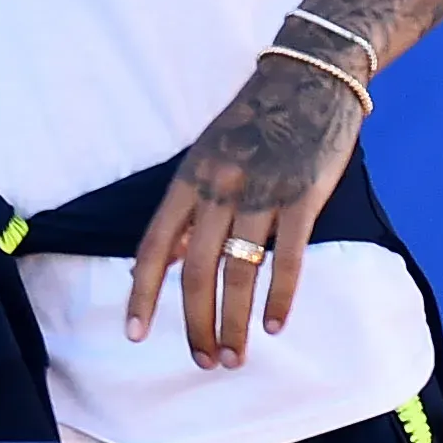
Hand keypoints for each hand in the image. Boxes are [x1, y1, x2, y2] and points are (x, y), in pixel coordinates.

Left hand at [125, 54, 359, 371]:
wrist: (307, 80)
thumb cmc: (254, 121)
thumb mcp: (207, 157)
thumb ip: (190, 209)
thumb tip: (170, 259)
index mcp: (189, 179)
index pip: (155, 246)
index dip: (142, 292)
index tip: (135, 332)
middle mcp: (219, 188)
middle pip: (198, 270)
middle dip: (196, 322)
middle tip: (203, 362)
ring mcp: (261, 194)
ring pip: (240, 271)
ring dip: (235, 321)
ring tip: (234, 356)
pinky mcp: (303, 197)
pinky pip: (288, 257)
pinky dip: (280, 296)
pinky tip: (273, 325)